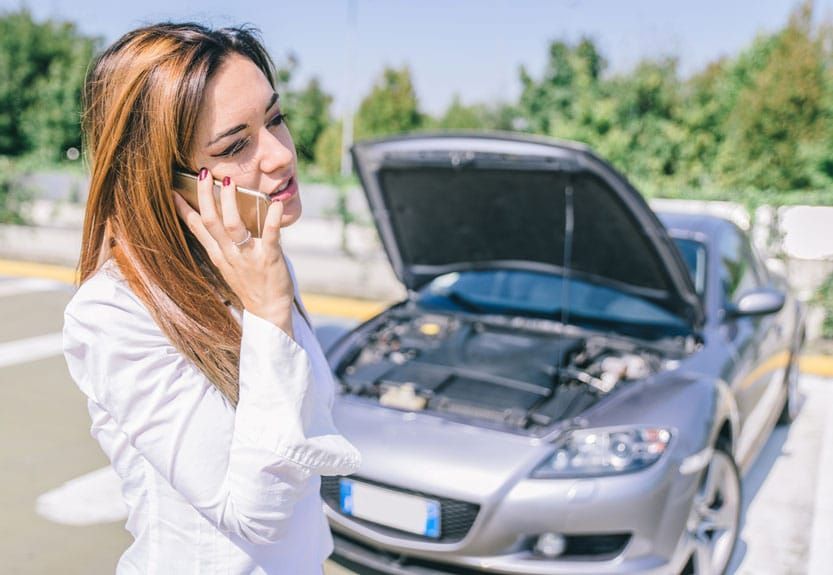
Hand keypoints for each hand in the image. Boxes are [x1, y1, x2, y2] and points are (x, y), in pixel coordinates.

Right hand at [173, 168, 294, 336]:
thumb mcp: (230, 264)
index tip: (174, 190)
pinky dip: (273, 219)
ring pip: (233, 227)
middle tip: (203, 173)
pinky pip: (270, 236)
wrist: (269, 312)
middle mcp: (229, 254)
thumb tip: (222, 217)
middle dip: (205, 197)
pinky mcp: (269, 259)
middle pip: (211, 222)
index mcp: (219, 255)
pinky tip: (276, 204)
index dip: (185, 209)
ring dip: (230, 203)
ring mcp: (248, 256)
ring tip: (228, 182)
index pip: (197, 228)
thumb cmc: (252, 284)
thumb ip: (224, 243)